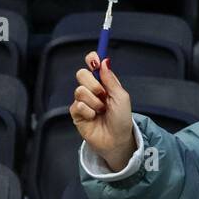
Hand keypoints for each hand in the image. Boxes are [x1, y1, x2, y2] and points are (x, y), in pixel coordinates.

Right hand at [72, 53, 136, 170]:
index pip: (93, 65)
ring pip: (79, 90)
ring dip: (94, 102)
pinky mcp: (76, 113)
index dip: (92, 59)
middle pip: (81, 74)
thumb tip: (105, 61)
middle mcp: (92, 90)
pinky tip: (93, 117)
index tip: (94, 59)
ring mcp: (83, 101)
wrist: (117, 139)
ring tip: (101, 111)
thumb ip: (111, 79)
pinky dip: (88, 111)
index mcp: (104, 83)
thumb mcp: (121, 97)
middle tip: (103, 95)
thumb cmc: (122, 119)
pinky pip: (77, 105)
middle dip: (93, 84)